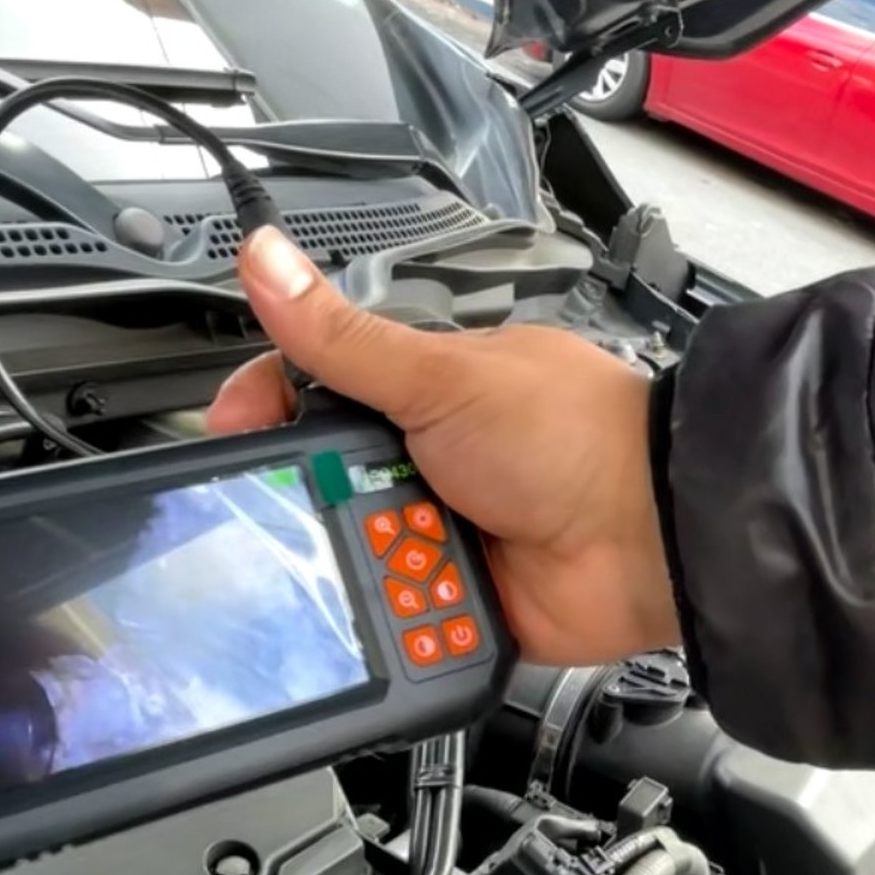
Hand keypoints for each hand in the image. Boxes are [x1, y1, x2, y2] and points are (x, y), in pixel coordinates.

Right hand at [208, 227, 681, 664]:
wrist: (649, 535)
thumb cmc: (571, 435)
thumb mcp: (440, 377)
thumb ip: (342, 336)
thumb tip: (264, 257)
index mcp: (418, 389)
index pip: (309, 394)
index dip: (262, 413)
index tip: (224, 431)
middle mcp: (425, 458)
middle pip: (317, 481)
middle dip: (310, 500)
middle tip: (326, 501)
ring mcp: (440, 530)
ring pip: (349, 552)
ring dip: (354, 560)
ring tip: (381, 556)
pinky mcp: (453, 600)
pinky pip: (392, 616)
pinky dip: (389, 617)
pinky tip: (392, 612)